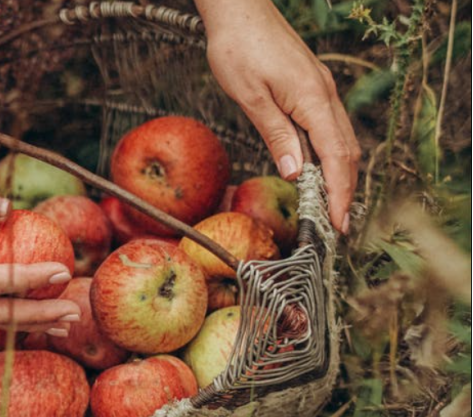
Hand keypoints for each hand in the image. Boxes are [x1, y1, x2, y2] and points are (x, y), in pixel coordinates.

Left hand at [196, 0, 360, 233]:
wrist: (239, 10)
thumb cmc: (238, 47)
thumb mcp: (250, 96)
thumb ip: (275, 133)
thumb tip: (294, 171)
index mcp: (312, 99)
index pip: (336, 156)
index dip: (340, 193)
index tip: (338, 223)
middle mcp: (324, 95)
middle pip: (346, 152)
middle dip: (344, 191)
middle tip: (336, 226)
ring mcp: (320, 90)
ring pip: (340, 140)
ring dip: (338, 175)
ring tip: (329, 207)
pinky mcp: (310, 87)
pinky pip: (328, 127)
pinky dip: (328, 154)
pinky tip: (316, 170)